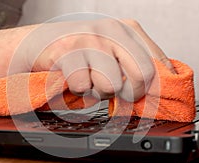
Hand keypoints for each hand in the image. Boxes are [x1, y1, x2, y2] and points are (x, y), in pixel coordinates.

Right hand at [11, 19, 174, 101]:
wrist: (39, 43)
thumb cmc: (78, 51)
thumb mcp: (111, 51)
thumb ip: (134, 64)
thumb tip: (160, 86)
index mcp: (127, 29)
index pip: (158, 62)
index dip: (154, 86)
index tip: (145, 96)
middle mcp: (111, 31)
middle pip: (142, 75)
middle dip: (128, 93)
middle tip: (114, 90)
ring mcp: (90, 40)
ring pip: (111, 85)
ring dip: (97, 91)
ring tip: (88, 79)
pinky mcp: (68, 52)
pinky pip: (84, 88)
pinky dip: (77, 90)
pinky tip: (72, 77)